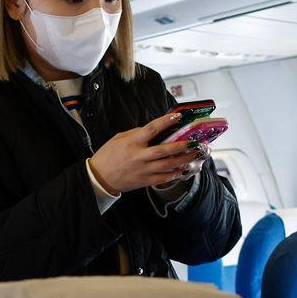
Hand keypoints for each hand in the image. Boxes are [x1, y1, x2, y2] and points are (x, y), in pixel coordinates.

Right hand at [89, 112, 210, 194]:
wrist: (100, 177)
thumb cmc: (108, 155)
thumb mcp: (119, 138)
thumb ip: (136, 133)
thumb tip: (154, 129)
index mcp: (132, 142)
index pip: (152, 129)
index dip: (166, 121)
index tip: (178, 116)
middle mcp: (140, 156)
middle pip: (165, 150)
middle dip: (183, 145)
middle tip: (196, 142)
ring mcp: (144, 170)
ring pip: (169, 165)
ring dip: (184, 159)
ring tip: (195, 154)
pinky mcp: (145, 181)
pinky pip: (165, 178)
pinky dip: (176, 173)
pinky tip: (185, 168)